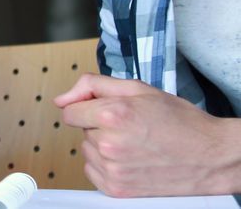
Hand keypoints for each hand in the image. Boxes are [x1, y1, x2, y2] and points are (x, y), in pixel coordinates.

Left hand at [55, 73, 240, 196]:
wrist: (212, 156)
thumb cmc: (181, 122)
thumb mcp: (139, 89)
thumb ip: (93, 86)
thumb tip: (62, 98)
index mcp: (113, 115)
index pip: (70, 111)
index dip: (86, 107)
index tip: (102, 110)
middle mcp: (109, 143)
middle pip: (82, 130)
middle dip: (100, 125)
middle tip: (131, 126)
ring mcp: (112, 169)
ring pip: (87, 150)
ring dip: (103, 145)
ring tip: (135, 143)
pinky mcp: (116, 189)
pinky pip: (92, 171)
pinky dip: (106, 165)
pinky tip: (131, 159)